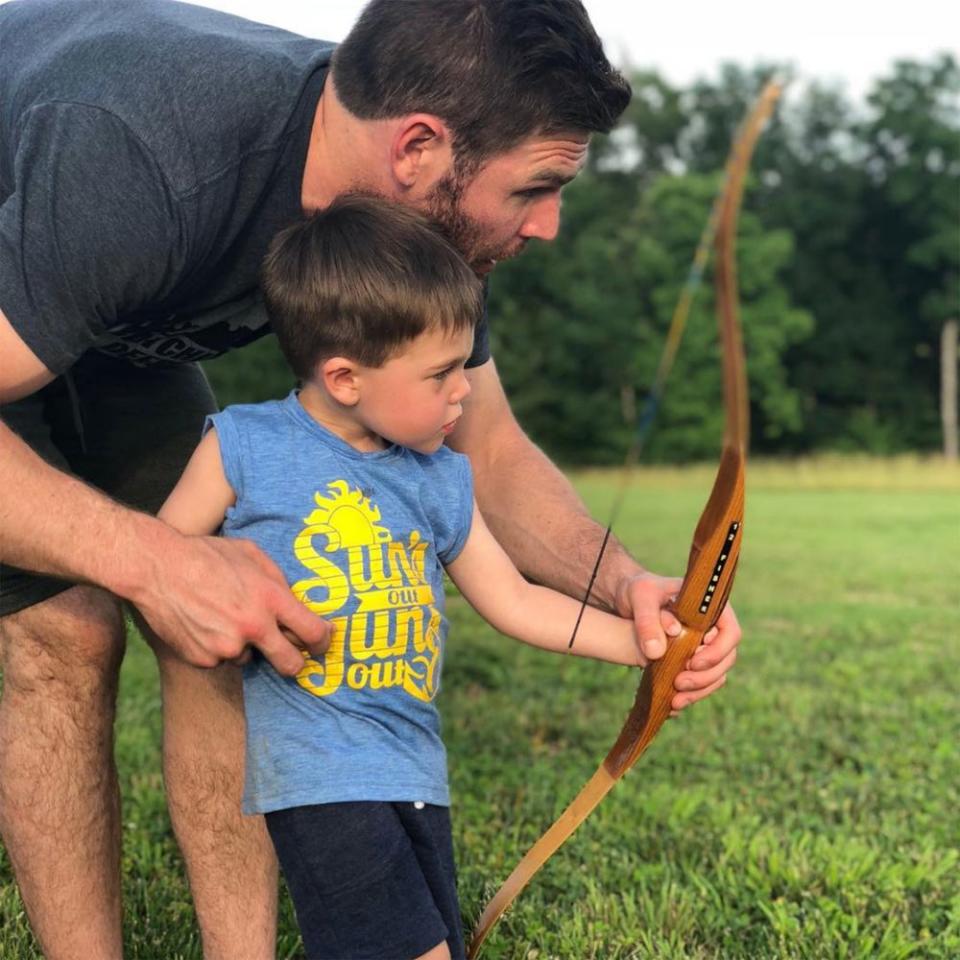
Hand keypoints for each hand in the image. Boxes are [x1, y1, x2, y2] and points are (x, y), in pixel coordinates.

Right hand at [132, 532, 330, 674]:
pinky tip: (204, 622)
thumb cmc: (206, 554)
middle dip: (294, 662)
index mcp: (270, 599)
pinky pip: (220, 658)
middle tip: (289, 653)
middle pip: (290, 664)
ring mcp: (226, 647)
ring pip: (249, 656)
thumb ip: (277, 581)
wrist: (156, 568)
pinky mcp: (203, 659)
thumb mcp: (252, 554)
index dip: (322, 642)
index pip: (312, 632)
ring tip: (222, 615)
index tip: (322, 644)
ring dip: (244, 644)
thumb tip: (294, 602)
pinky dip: (217, 646)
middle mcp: (252, 628)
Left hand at [616, 571, 740, 713]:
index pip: (731, 633)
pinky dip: (689, 695)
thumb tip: (656, 651)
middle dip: (705, 677)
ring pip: (716, 676)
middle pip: (726, 659)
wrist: (629, 602)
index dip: (717, 652)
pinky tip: (670, 704)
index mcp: (711, 608)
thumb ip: (647, 619)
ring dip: (699, 691)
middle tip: (679, 684)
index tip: (692, 662)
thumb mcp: (640, 596)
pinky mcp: (692, 662)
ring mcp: (705, 647)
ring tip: (674, 701)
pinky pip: (700, 683)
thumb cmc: (639, 591)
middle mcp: (713, 629)